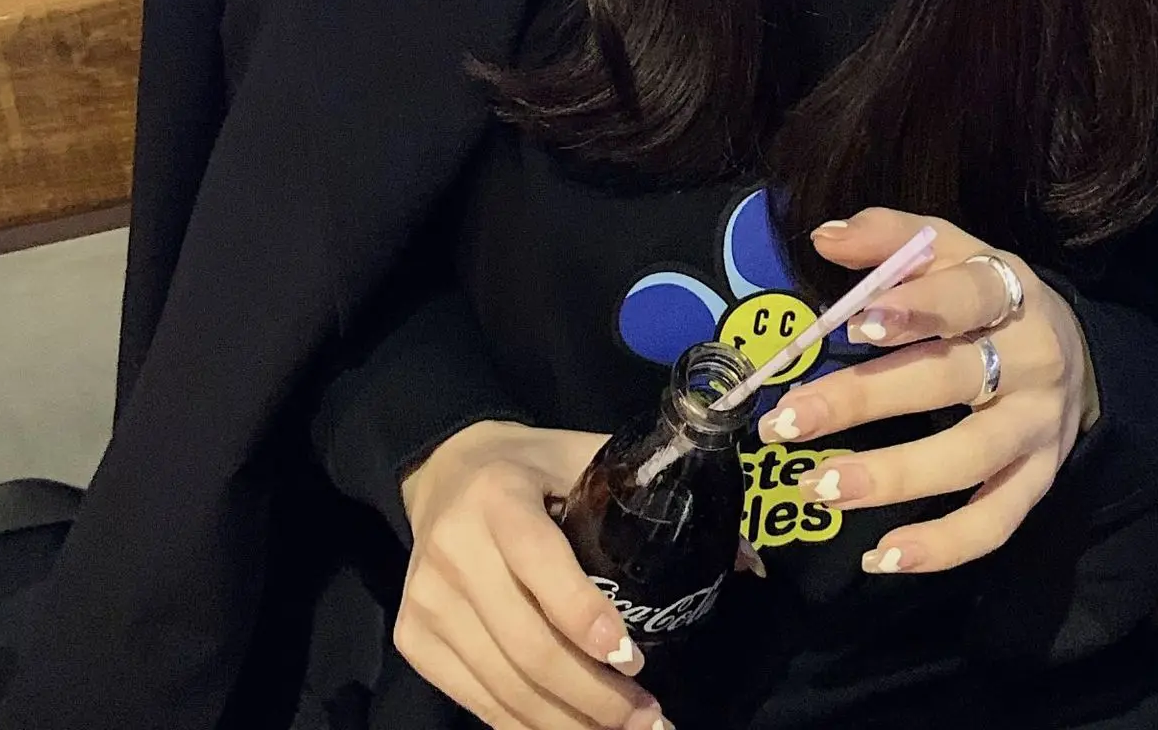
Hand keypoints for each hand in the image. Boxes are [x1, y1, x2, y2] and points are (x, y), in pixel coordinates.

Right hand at [395, 421, 665, 729]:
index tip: (634, 661)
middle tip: (648, 720)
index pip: (541, 566)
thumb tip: (746, 561)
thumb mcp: (584, 456)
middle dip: (593, 697)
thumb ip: (653, 494)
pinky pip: (475, 700)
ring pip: (502, 685)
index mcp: (498, 498)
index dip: (585, 619)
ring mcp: (427, 601)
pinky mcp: (412, 638)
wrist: (440, 470)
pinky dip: (525, 727)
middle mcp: (454, 551)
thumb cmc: (531, 467)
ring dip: (566, 724)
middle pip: (526, 644)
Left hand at [755, 209, 1097, 576]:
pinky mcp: (1038, 481)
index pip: (968, 294)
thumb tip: (824, 237)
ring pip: (968, 457)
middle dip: (866, 400)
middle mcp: (1030, 361)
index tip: (855, 324)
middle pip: (950, 379)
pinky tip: (879, 556)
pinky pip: (994, 523)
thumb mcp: (953, 252)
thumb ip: (891, 238)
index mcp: (1009, 291)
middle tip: (790, 420)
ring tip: (819, 488)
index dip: (917, 307)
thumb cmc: (988, 298)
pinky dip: (941, 546)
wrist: (1077, 355)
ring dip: (893, 477)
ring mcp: (1035, 427)